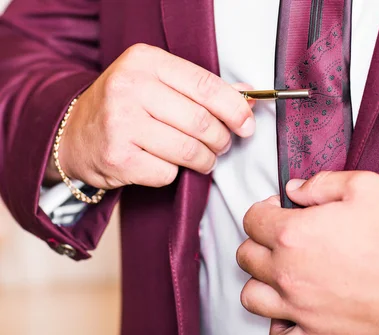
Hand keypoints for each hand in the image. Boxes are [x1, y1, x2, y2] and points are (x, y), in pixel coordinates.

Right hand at [54, 43, 254, 188]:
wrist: (73, 133)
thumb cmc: (125, 106)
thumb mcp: (158, 83)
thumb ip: (202, 88)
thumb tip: (249, 95)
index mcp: (145, 61)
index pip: (206, 86)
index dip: (235, 109)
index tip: (247, 124)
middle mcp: (130, 88)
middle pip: (202, 121)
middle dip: (221, 139)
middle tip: (222, 144)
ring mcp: (121, 124)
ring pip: (189, 150)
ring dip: (205, 160)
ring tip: (203, 158)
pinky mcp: (117, 158)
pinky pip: (168, 173)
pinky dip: (175, 173)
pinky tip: (165, 164)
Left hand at [237, 171, 378, 334]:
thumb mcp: (366, 188)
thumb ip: (323, 183)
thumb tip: (296, 189)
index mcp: (294, 234)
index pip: (252, 219)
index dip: (263, 211)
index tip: (277, 212)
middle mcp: (289, 273)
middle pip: (247, 256)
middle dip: (260, 242)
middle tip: (281, 239)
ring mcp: (299, 309)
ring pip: (252, 295)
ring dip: (263, 281)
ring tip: (283, 274)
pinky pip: (277, 334)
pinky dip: (279, 322)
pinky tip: (293, 310)